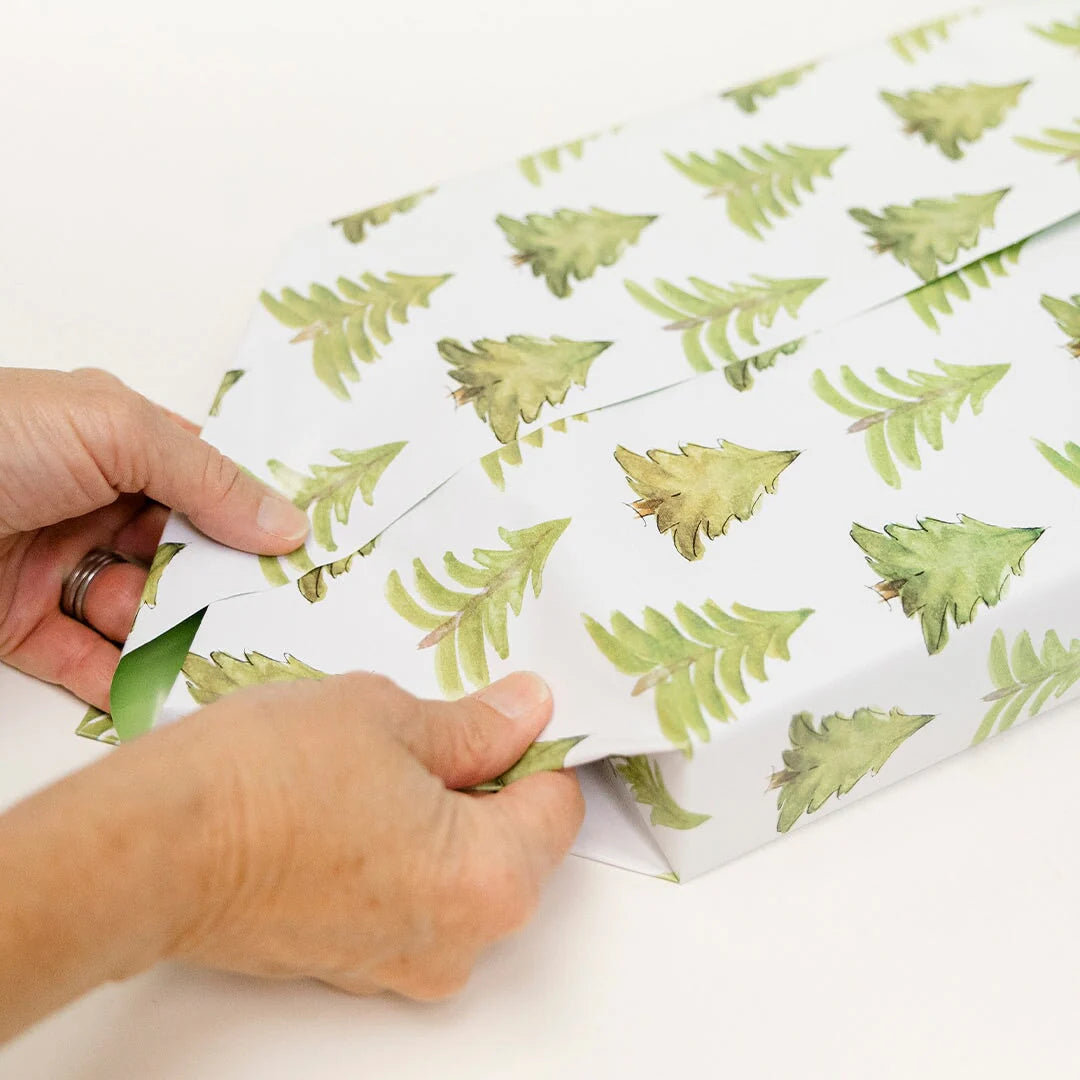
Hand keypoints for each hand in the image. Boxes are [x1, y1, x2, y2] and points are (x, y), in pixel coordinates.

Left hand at [0, 367, 309, 706]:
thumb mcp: (115, 429)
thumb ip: (210, 479)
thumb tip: (290, 524)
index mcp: (114, 441)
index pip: (205, 482)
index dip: (253, 515)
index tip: (305, 553)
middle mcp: (88, 501)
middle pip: (181, 552)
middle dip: (224, 585)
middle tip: (276, 618)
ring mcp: (54, 565)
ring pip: (141, 611)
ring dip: (179, 636)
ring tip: (225, 660)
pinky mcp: (15, 626)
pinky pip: (84, 660)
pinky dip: (124, 680)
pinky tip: (164, 694)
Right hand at [0, 671, 583, 1036]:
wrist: (154, 847)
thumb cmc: (267, 778)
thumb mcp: (392, 717)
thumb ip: (477, 725)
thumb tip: (528, 712)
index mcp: (490, 881)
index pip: (557, 803)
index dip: (533, 746)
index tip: (498, 713)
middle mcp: (458, 942)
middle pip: (512, 845)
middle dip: (483, 784)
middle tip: (426, 731)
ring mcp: (400, 964)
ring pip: (457, 873)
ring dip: (437, 818)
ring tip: (374, 767)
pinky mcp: (351, 965)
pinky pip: (407, 900)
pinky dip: (396, 854)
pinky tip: (344, 808)